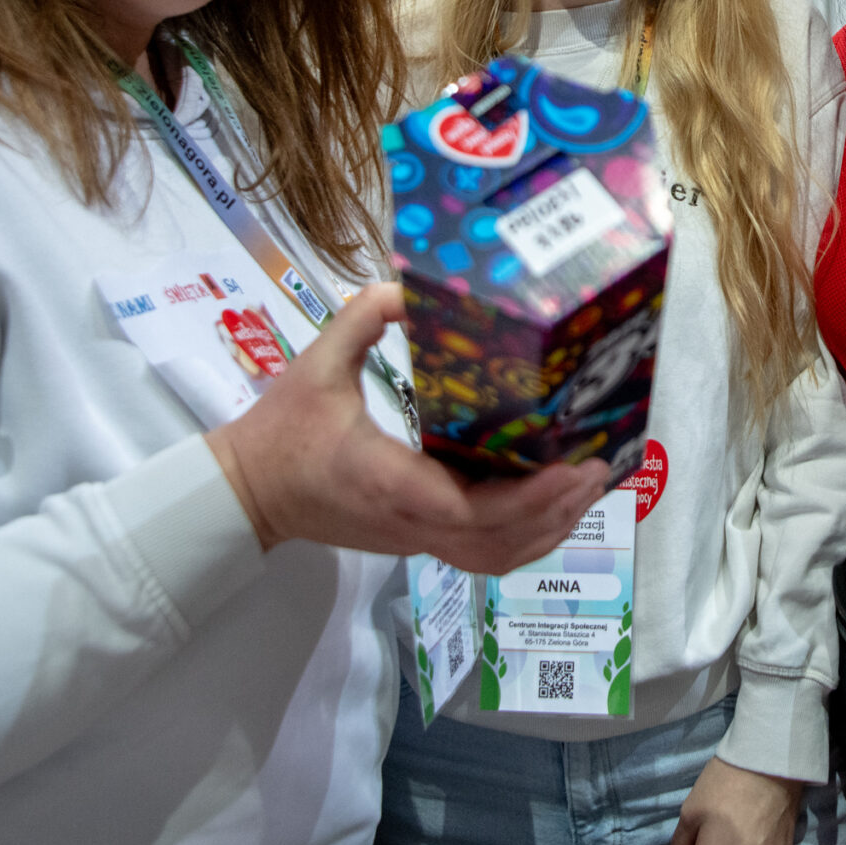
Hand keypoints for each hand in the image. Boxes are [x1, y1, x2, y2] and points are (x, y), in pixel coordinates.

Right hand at [204, 283, 605, 572]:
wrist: (247, 493)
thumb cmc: (281, 432)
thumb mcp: (316, 365)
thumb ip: (363, 318)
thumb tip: (410, 285)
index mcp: (388, 482)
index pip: (466, 510)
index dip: (526, 498)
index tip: (568, 467)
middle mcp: (410, 522)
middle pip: (497, 542)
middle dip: (556, 511)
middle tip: (598, 467)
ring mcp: (414, 540)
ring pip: (494, 558)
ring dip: (547, 530)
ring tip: (587, 487)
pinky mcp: (417, 541)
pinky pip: (481, 554)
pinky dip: (524, 539)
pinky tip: (552, 506)